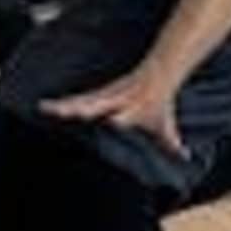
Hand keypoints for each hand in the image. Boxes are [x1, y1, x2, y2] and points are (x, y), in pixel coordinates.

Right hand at [47, 69, 187, 156]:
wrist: (158, 73)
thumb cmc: (159, 104)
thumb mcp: (165, 125)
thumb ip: (172, 142)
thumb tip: (187, 157)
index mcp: (133, 108)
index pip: (125, 114)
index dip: (120, 118)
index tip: (113, 121)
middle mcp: (117, 99)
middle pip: (99, 103)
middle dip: (85, 108)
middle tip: (70, 113)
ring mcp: (105, 94)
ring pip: (82, 100)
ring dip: (64, 105)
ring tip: (45, 109)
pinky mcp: (97, 93)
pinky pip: (76, 99)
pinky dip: (61, 103)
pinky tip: (44, 106)